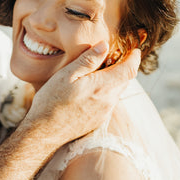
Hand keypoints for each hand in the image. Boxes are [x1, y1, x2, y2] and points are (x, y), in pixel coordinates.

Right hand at [24, 41, 140, 144]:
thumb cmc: (51, 102)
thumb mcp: (66, 75)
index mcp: (102, 86)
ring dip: (114, 80)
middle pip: (126, 80)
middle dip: (124, 67)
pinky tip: (90, 91)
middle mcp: (108, 101)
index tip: (133, 49)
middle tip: (112, 57)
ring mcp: (104, 113)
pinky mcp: (98, 121)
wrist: (45, 132)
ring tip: (98, 73)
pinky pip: (109, 102)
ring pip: (117, 91)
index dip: (134, 57)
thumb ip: (87, 60)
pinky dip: (106, 92)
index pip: (129, 69)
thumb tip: (104, 46)